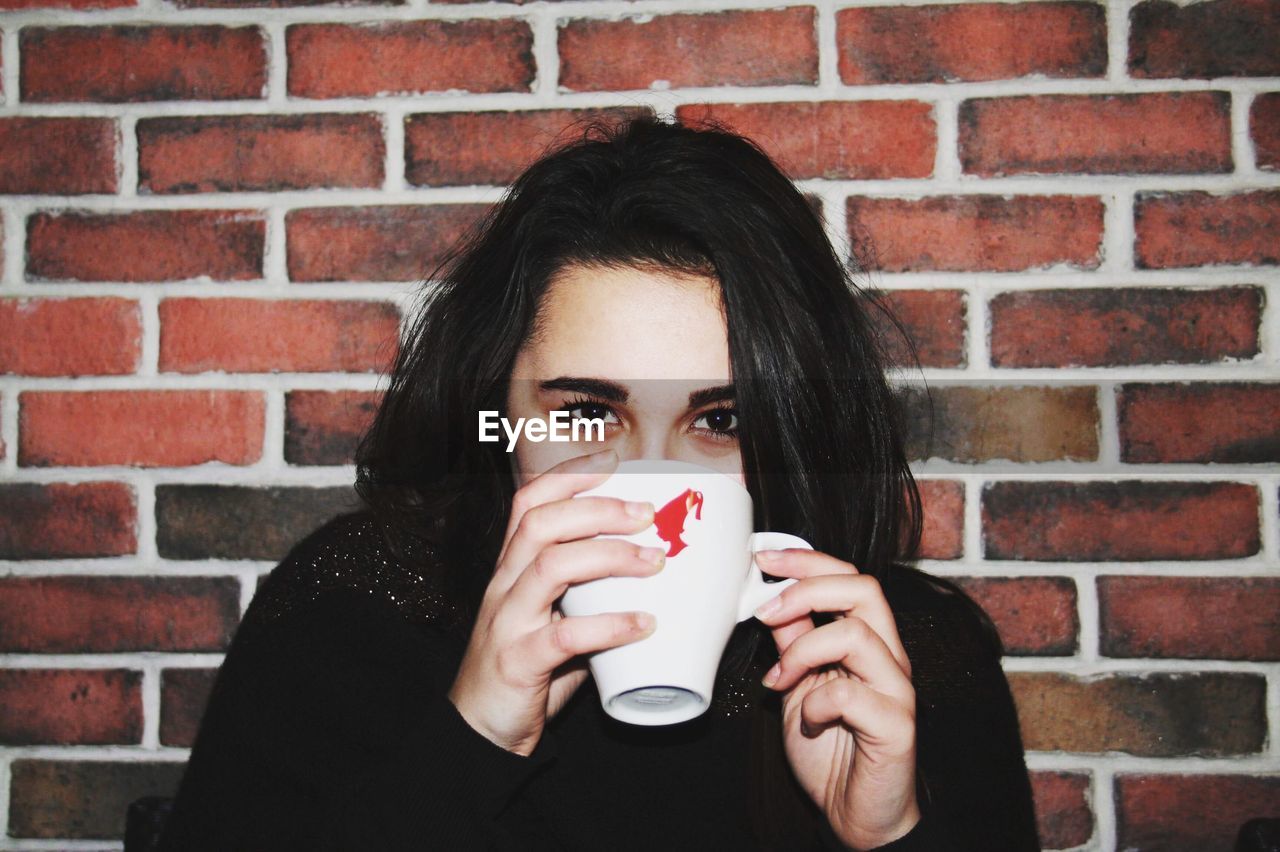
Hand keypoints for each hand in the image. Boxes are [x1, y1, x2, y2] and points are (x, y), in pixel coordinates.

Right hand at [446, 448, 663, 755]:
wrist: (479, 732)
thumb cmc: (526, 672)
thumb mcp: (557, 621)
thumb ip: (594, 596)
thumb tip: (659, 572)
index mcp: (511, 569)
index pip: (529, 502)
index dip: (569, 474)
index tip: (614, 459)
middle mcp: (503, 586)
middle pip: (541, 523)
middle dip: (598, 508)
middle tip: (648, 513)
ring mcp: (506, 622)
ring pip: (550, 567)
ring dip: (609, 556)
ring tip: (654, 562)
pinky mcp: (516, 662)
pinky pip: (563, 636)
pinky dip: (609, 626)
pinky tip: (644, 625)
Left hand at [752, 548, 919, 849]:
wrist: (855, 813)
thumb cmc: (831, 750)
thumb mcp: (798, 685)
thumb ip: (792, 642)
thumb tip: (768, 599)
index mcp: (869, 641)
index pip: (850, 578)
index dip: (807, 561)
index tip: (764, 558)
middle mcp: (889, 658)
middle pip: (865, 589)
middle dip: (808, 588)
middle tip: (766, 611)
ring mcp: (897, 690)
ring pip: (858, 635)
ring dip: (804, 649)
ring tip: (779, 678)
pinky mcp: (897, 727)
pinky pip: (855, 694)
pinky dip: (818, 701)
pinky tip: (807, 719)